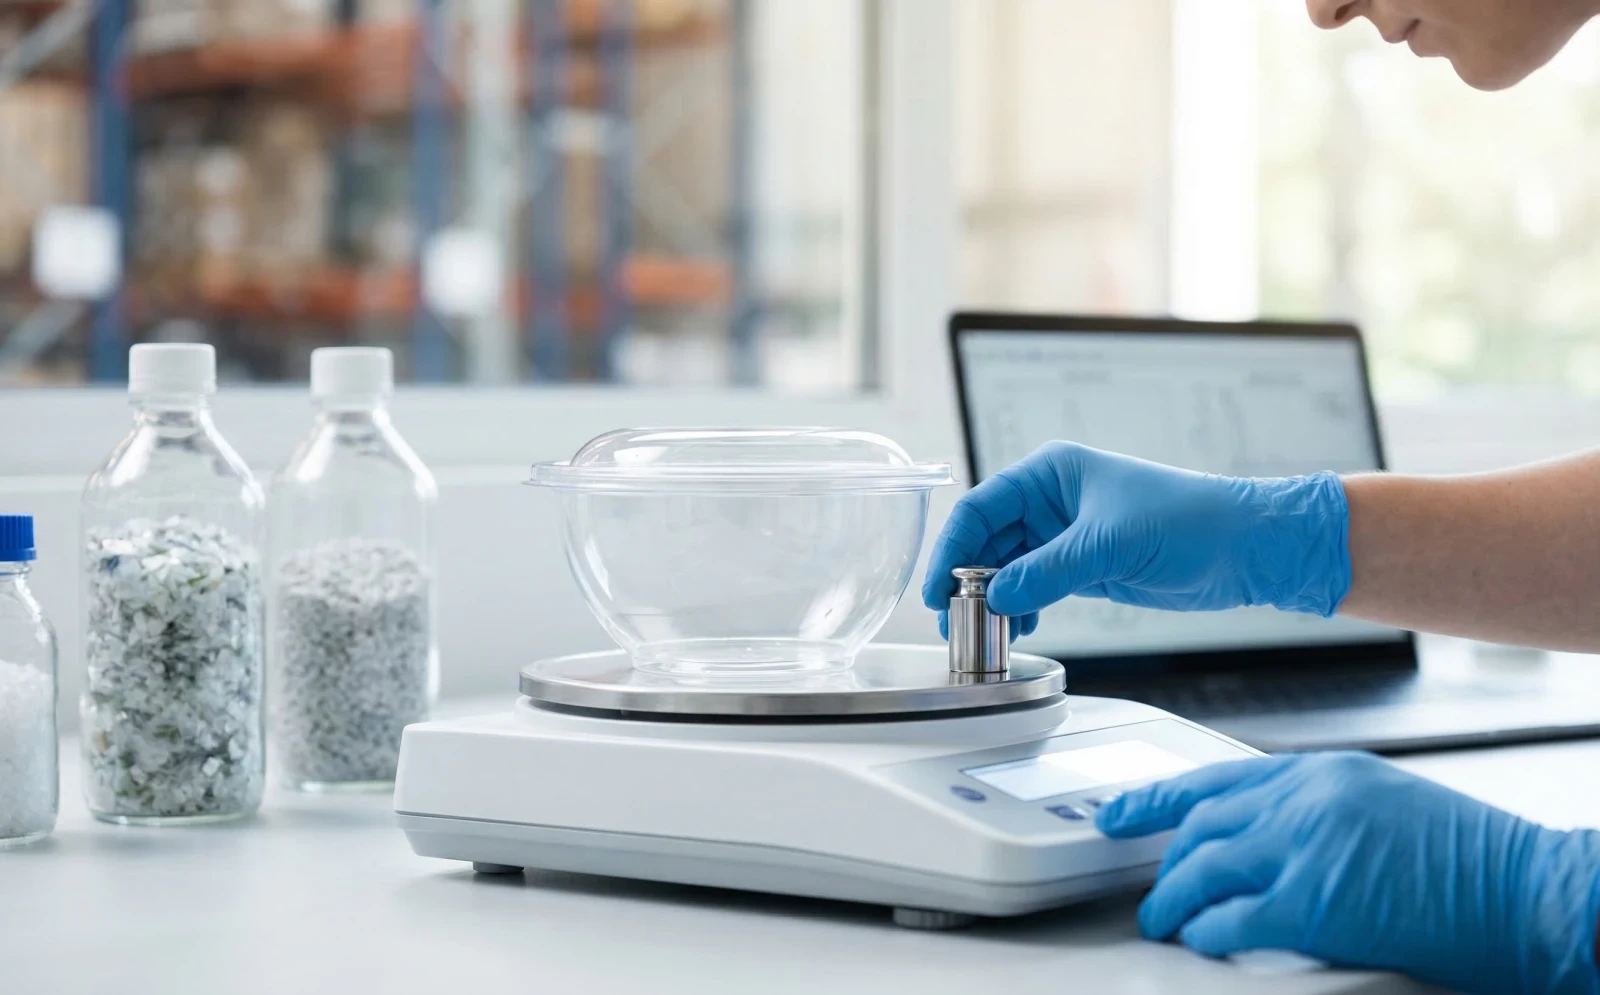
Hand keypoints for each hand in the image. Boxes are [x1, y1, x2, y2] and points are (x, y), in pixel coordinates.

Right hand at [921, 442, 1351, 631]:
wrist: (1246, 547)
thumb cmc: (1189, 521)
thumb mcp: (1109, 544)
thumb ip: (1046, 571)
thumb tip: (996, 597)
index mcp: (1051, 473)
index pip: (981, 508)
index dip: (953, 548)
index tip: (937, 590)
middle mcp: (1052, 500)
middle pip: (988, 540)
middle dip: (969, 579)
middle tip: (954, 622)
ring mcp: (1066, 534)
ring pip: (1009, 567)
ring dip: (994, 598)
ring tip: (985, 633)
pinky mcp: (1084, 566)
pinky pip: (1035, 586)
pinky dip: (1022, 607)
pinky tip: (1019, 628)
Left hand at [1098, 752, 1599, 993]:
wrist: (1526, 892)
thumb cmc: (1470, 862)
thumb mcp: (1381, 805)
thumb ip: (1318, 813)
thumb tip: (1266, 841)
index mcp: (1321, 771)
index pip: (1216, 778)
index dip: (1157, 798)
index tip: (1122, 812)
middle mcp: (1304, 799)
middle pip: (1201, 825)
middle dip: (1165, 862)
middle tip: (1150, 892)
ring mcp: (1304, 846)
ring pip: (1201, 868)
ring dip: (1173, 902)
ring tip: (1163, 924)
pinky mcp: (1311, 902)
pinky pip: (1230, 918)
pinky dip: (1206, 934)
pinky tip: (1203, 942)